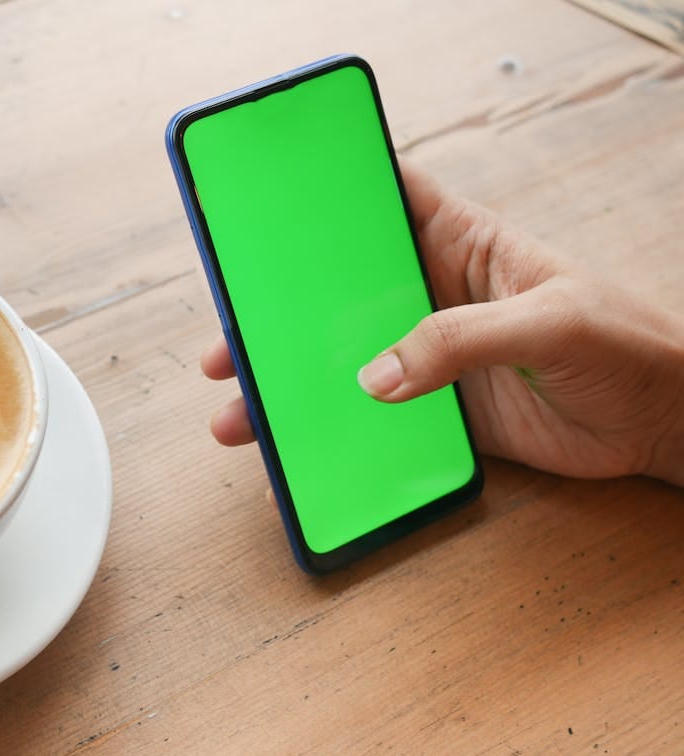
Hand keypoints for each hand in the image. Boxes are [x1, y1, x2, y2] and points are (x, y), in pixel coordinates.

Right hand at [202, 165, 683, 486]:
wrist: (668, 427)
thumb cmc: (632, 347)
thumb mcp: (552, 321)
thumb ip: (460, 339)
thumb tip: (374, 378)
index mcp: (464, 244)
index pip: (386, 198)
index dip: (327, 195)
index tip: (263, 208)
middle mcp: (434, 296)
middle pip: (340, 291)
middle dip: (279, 311)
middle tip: (227, 340)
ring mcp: (432, 357)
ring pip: (344, 360)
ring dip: (292, 382)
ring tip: (241, 408)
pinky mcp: (440, 412)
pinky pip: (372, 418)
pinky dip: (333, 431)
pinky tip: (297, 447)